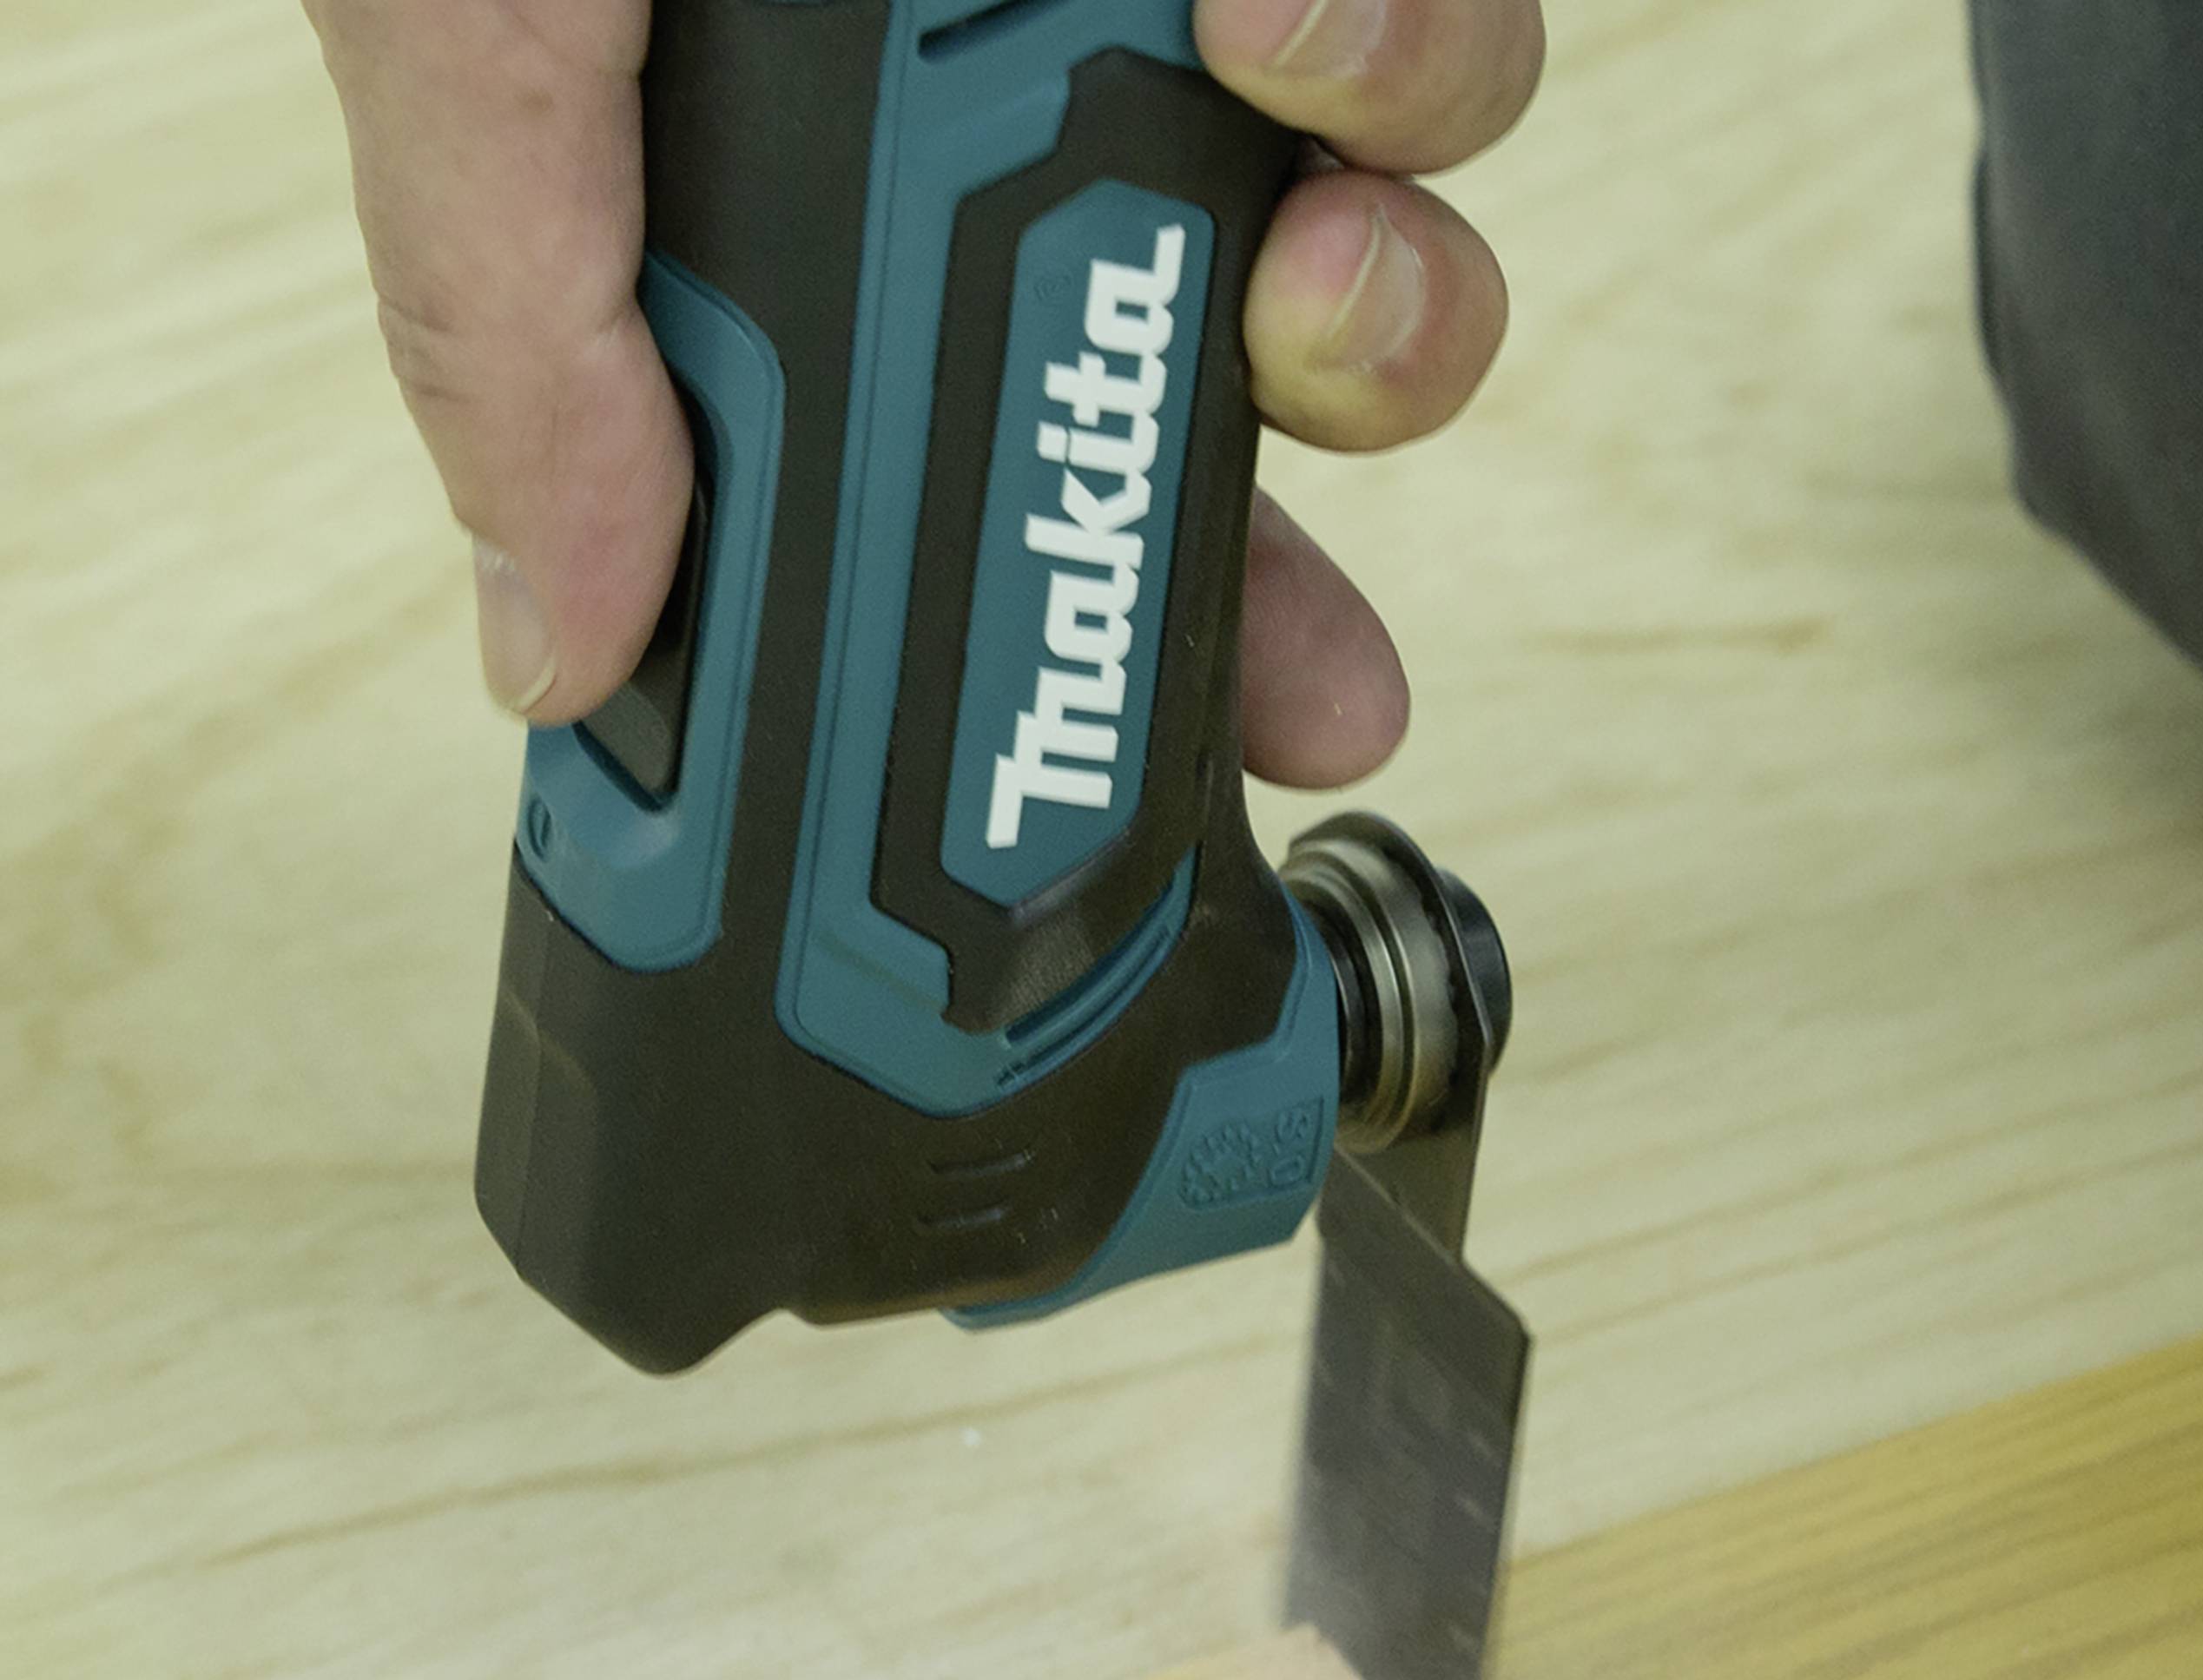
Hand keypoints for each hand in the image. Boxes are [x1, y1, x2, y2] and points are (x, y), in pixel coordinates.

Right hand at [304, 0, 1540, 785]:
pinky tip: (1301, 3)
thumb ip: (527, 338)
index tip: (1118, 803)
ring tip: (1300, 233)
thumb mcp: (483, 28)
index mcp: (832, 210)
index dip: (1055, 676)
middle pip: (1200, 441)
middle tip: (1311, 673)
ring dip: (1381, 313)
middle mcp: (1023, 123)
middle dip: (1277, 573)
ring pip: (1376, 251)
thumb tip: (552, 655)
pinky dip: (1410, 56)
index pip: (960, 510)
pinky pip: (1445, 39)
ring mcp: (1188, 13)